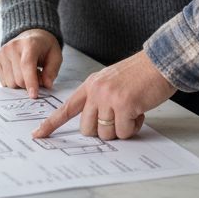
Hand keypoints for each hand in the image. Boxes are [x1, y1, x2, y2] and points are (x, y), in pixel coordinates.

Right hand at [0, 29, 62, 98]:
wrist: (31, 35)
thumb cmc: (44, 47)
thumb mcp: (56, 56)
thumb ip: (52, 71)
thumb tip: (46, 85)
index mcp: (30, 43)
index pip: (27, 65)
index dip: (31, 82)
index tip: (34, 95)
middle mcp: (13, 46)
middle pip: (18, 78)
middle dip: (29, 84)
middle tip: (38, 76)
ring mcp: (3, 52)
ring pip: (10, 83)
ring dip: (21, 84)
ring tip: (28, 73)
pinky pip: (4, 81)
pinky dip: (13, 81)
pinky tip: (19, 72)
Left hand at [33, 51, 175, 141]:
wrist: (161, 62)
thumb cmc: (140, 74)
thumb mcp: (112, 82)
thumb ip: (100, 99)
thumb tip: (97, 126)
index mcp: (91, 85)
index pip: (66, 107)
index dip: (51, 124)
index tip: (37, 135)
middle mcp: (96, 91)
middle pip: (87, 129)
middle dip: (103, 130)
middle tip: (119, 118)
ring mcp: (109, 98)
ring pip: (105, 133)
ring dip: (121, 129)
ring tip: (132, 112)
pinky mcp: (125, 105)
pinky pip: (124, 132)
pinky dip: (133, 127)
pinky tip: (140, 112)